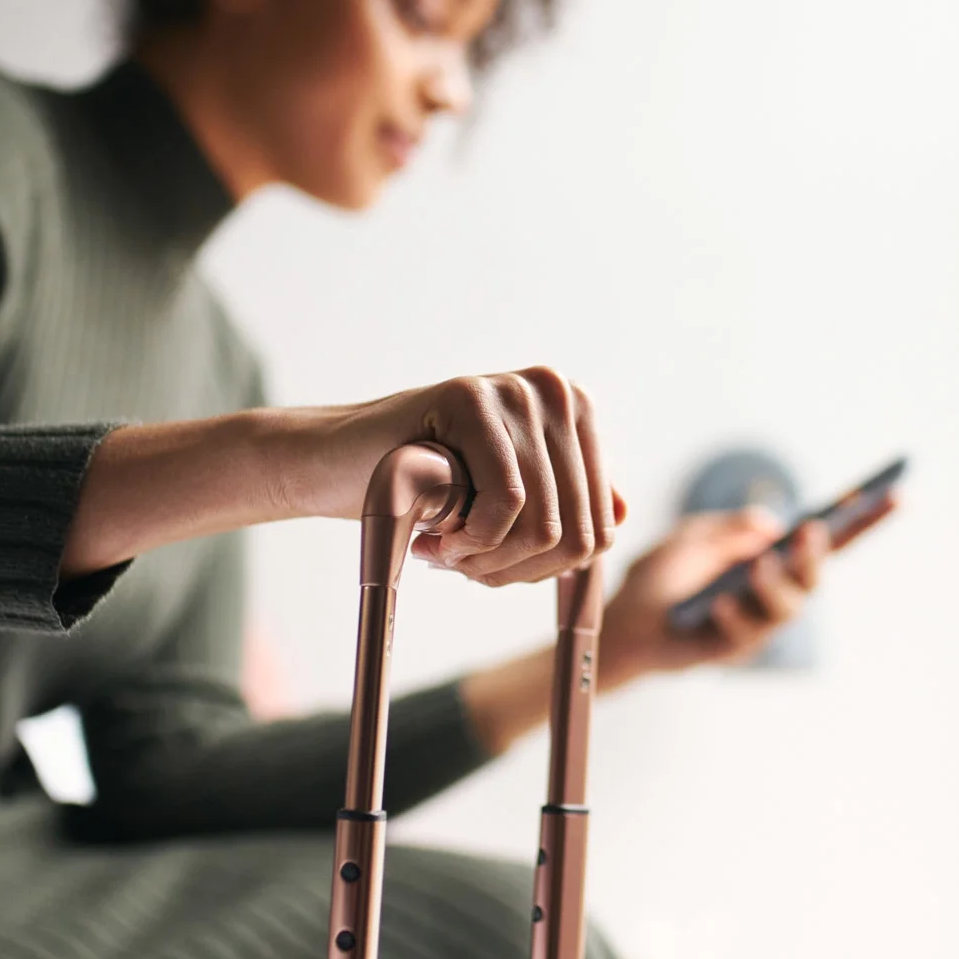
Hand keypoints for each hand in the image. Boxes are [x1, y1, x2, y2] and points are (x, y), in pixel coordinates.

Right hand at [285, 367, 625, 585]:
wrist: (337, 463)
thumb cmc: (425, 488)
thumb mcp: (504, 500)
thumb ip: (561, 503)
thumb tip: (620, 516)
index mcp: (575, 414)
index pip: (602, 526)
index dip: (547, 569)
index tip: (495, 567)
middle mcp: (555, 392)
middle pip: (579, 530)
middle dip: (518, 569)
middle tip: (464, 566)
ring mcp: (515, 390)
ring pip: (545, 524)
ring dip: (490, 561)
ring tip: (446, 550)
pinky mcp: (472, 397)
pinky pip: (507, 503)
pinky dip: (472, 540)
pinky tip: (436, 537)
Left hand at [595, 509, 829, 687]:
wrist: (624, 618)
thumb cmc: (661, 575)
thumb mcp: (692, 537)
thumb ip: (729, 528)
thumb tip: (771, 525)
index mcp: (768, 558)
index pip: (814, 545)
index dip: (852, 526)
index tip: (875, 499)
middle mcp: (771, 592)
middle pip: (810, 580)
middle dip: (813, 558)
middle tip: (808, 534)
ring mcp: (756, 623)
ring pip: (788, 610)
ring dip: (778, 586)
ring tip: (760, 567)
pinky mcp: (734, 649)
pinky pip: (746, 635)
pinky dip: (736, 616)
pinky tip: (719, 603)